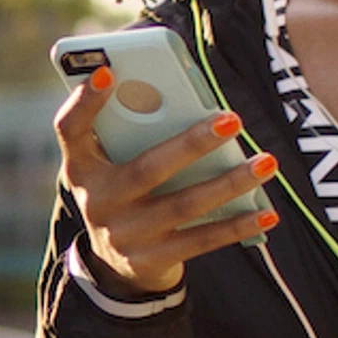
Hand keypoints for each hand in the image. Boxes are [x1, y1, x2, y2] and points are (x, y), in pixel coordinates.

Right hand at [54, 68, 280, 296]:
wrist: (116, 265)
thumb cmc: (125, 193)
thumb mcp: (114, 165)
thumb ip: (134, 134)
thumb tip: (192, 106)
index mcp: (82, 168)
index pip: (71, 130)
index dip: (84, 102)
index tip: (109, 72)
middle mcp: (97, 202)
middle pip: (146, 169)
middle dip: (192, 144)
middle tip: (232, 120)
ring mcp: (123, 235)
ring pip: (183, 205)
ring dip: (229, 183)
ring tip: (266, 162)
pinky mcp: (150, 260)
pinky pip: (200, 241)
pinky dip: (236, 227)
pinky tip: (266, 215)